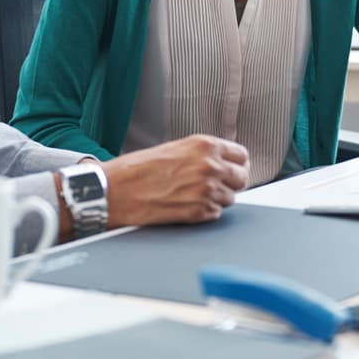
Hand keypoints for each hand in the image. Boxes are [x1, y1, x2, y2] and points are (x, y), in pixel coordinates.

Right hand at [101, 134, 249, 225]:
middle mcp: (210, 166)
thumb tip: (222, 162)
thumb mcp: (175, 148)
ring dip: (217, 198)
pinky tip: (187, 205)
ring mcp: (206, 190)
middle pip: (242, 177)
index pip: (242, 155)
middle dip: (231, 182)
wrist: (116, 190)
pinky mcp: (198, 212)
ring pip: (231, 198)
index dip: (237, 163)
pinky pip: (216, 214)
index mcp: (205, 145)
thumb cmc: (137, 169)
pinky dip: (206, 212)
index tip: (233, 168)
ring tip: (194, 194)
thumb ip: (202, 154)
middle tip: (216, 184)